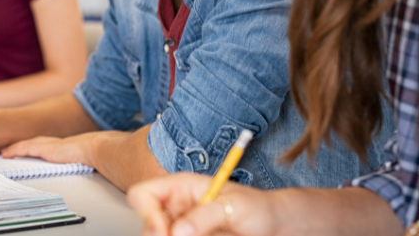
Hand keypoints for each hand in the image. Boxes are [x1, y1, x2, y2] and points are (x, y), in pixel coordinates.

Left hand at [0, 133, 96, 165]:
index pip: (45, 145)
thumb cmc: (94, 154)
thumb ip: (80, 162)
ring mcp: (48, 144)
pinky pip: (25, 149)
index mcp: (63, 146)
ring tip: (5, 152)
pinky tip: (6, 154)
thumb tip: (86, 167)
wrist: (94, 148)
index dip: (35, 147)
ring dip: (15, 148)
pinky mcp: (44, 148)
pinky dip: (15, 150)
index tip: (29, 150)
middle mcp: (54, 143)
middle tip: (11, 150)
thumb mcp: (85, 159)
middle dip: (22, 146)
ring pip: (27, 145)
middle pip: (34, 143)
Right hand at [127, 173, 276, 235]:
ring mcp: (181, 230)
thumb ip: (204, 216)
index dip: (147, 213)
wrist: (275, 227)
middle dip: (161, 235)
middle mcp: (175, 210)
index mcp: (179, 188)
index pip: (142, 195)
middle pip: (148, 228)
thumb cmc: (257, 207)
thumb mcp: (233, 206)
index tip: (164, 232)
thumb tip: (178, 231)